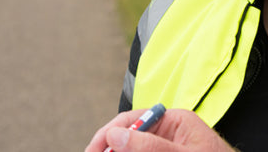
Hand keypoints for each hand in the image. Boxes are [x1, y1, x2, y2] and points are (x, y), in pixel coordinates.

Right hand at [85, 108, 235, 151]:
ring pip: (135, 148)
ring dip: (120, 151)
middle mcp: (169, 132)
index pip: (133, 119)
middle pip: (129, 138)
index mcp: (175, 120)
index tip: (93, 151)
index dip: (107, 135)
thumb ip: (151, 146)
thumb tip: (116, 135)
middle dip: (111, 148)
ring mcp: (169, 147)